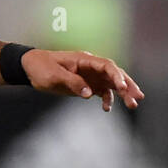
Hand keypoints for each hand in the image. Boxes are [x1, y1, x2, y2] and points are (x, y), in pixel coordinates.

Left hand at [22, 49, 144, 111]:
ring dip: (123, 93)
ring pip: (111, 83)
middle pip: (114, 74)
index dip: (117, 76)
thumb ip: (72, 83)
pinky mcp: (85, 84)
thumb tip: (90, 93)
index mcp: (84, 59)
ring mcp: (89, 75)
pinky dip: (107, 99)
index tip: (123, 87)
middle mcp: (90, 67)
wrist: (29, 68)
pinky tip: (107, 108)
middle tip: (138, 98)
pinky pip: (101, 91)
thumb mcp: (54, 75)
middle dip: (127, 85)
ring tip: (133, 104)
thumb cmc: (40, 67)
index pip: (107, 65)